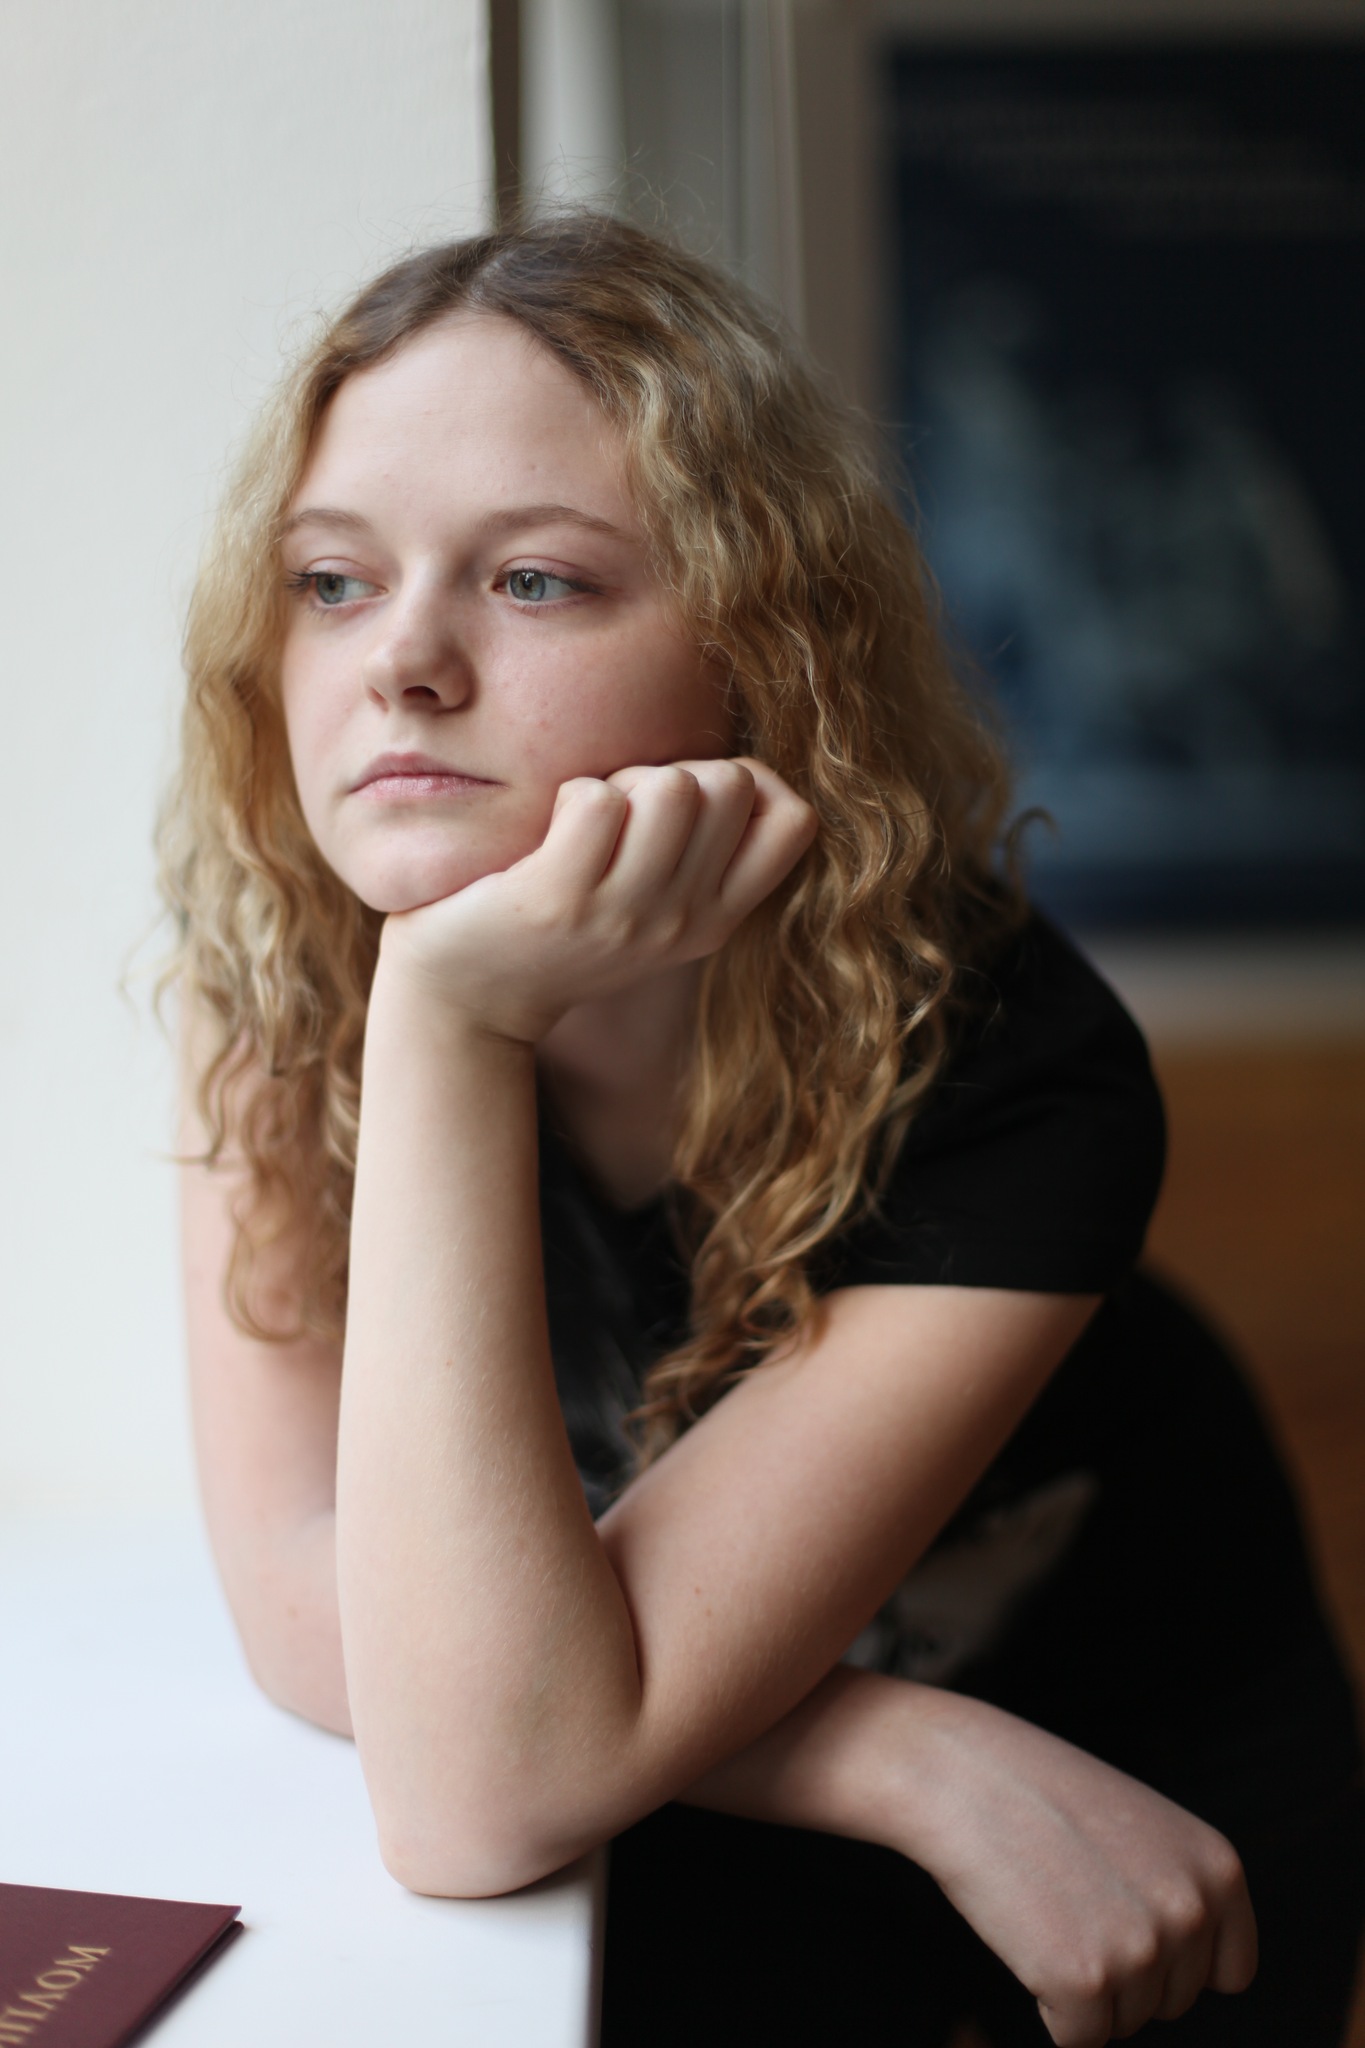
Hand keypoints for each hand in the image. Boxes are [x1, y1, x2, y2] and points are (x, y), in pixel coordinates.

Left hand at [376, 756, 816, 1041]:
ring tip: (589, 821)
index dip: (752, 781)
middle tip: (625, 811)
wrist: (467, 1002)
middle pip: (728, 785)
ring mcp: (623, 916)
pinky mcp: (560, 901)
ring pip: (671, 788)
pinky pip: (597, 802)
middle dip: (675, 771)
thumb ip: (703, 855)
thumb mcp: (654, 911)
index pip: (795, 822)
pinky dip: (572, 794)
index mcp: (714, 920)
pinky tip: (551, 831)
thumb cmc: (563, 929)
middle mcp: (680, 923)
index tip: (695, 797)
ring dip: (621, 781)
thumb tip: (737, 773)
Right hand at [906, 1694, 1256, 2045]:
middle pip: (1173, 2002)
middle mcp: (1192, 1910)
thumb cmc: (1040, 1794)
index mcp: (1219, 1868)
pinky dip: (1047, 2006)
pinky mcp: (1084, 1981)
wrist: (961, 1773)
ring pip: (1124, 2022)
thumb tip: (1186, 1972)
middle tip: (1070, 1899)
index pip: (1230, 1972)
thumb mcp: (1142, 1828)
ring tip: (1046, 1907)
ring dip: (1083, 1986)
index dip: (1174, 1960)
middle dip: (1122, 1971)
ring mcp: (1141, 1948)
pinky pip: (1077, 2039)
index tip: (1127, 1922)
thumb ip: (1179, 1891)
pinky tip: (1026, 1937)